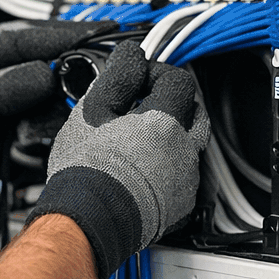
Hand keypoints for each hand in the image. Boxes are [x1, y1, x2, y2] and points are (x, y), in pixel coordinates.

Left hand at [0, 20, 114, 206]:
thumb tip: (44, 75)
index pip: (38, 35)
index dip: (71, 34)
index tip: (102, 34)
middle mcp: (14, 63)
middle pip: (60, 59)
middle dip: (79, 71)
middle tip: (99, 81)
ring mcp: (25, 90)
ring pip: (62, 91)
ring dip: (64, 105)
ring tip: (57, 118)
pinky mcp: (31, 116)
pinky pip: (55, 117)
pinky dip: (56, 127)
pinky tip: (48, 134)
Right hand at [24, 40, 209, 278]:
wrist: (85, 222)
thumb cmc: (85, 172)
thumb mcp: (91, 110)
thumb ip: (117, 76)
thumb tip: (131, 56)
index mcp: (165, 124)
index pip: (179, 81)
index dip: (155, 73)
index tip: (135, 81)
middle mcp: (184, 152)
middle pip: (193, 113)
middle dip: (169, 104)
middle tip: (139, 108)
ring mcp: (184, 183)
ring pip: (187, 147)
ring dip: (167, 138)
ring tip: (132, 143)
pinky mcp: (178, 208)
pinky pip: (180, 179)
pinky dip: (164, 170)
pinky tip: (136, 171)